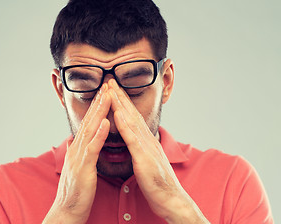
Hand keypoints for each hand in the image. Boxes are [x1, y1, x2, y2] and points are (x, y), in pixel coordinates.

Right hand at [43, 84, 110, 223]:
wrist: (67, 211)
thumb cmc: (76, 191)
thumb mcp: (77, 166)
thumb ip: (78, 152)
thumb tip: (77, 141)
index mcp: (78, 148)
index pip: (89, 122)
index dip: (97, 106)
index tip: (106, 91)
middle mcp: (76, 148)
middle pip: (89, 120)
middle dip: (99, 101)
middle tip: (107, 84)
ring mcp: (78, 157)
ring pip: (90, 129)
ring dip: (99, 111)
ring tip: (107, 95)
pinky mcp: (83, 168)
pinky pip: (92, 148)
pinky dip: (99, 134)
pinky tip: (106, 122)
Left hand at [108, 79, 208, 223]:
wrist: (171, 199)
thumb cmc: (158, 183)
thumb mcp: (148, 161)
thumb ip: (141, 148)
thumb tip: (135, 140)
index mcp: (146, 140)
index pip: (132, 117)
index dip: (122, 102)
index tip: (113, 89)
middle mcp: (147, 139)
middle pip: (132, 113)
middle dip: (120, 96)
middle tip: (110, 80)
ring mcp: (147, 147)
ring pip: (132, 121)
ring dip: (120, 104)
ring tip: (111, 89)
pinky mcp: (145, 158)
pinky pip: (133, 139)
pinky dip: (125, 125)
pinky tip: (117, 114)